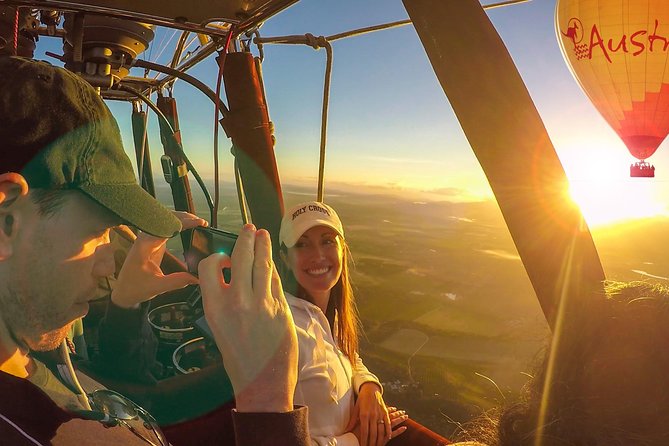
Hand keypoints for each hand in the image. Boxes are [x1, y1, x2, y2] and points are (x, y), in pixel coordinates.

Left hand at [111, 211, 207, 308]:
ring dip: (181, 219)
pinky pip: (165, 227)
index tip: (199, 223)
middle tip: (202, 222)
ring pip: (165, 220)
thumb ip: (178, 281)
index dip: (184, 222)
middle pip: (166, 218)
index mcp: (145, 246)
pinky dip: (177, 224)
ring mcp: (147, 238)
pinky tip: (187, 227)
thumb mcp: (158, 287)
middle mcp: (145, 238)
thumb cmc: (135, 288)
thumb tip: (197, 277)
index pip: (167, 226)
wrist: (123, 291)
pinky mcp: (151, 241)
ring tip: (197, 222)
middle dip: (185, 217)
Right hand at [198, 224, 297, 412]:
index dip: (217, 257)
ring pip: (263, 265)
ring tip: (264, 235)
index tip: (224, 256)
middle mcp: (237, 301)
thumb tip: (229, 274)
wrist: (262, 382)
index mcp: (215, 307)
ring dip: (264, 247)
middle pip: (241, 257)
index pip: (210, 266)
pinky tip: (271, 263)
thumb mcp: (218, 328)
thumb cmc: (237, 357)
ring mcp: (262, 303)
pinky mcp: (281, 307)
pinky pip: (275, 280)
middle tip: (250, 228)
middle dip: (247, 239)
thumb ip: (223, 299)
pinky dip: (272, 269)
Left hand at [346, 382, 389, 445]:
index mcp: (364, 414)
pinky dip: (389, 431)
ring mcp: (380, 414)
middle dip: (372, 443)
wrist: (371, 389)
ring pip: (381, 430)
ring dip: (380, 440)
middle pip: (373, 433)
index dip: (364, 441)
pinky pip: (388, 423)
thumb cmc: (362, 399)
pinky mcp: (385, 412)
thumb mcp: (356, 408)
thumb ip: (352, 420)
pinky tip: (389, 437)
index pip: (364, 431)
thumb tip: (346, 430)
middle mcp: (373, 415)